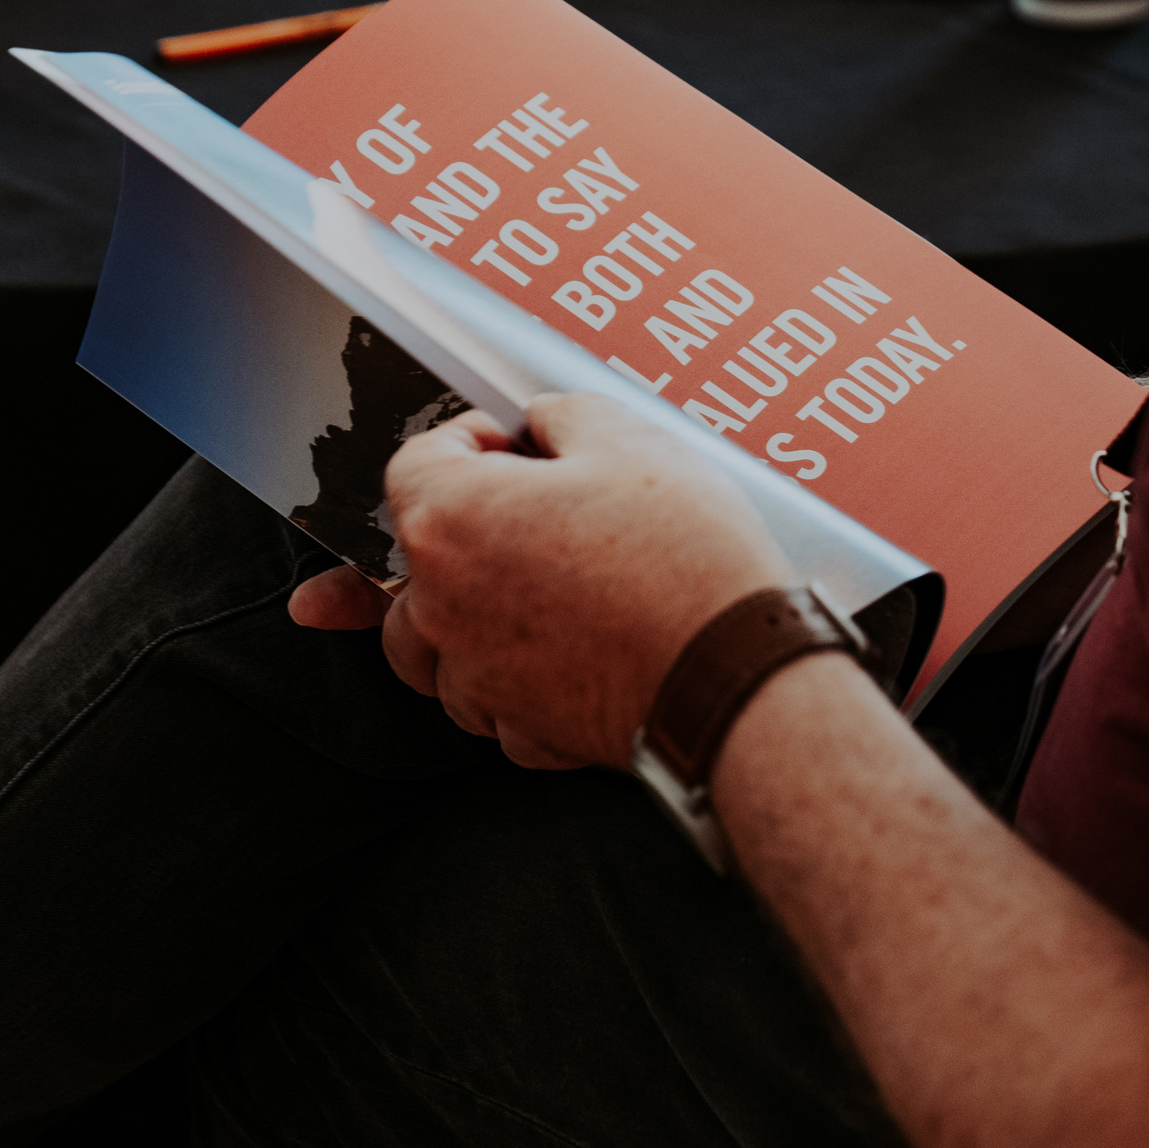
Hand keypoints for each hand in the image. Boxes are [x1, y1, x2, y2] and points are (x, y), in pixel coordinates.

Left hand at [290, 393, 789, 769]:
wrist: (735, 672)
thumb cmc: (683, 562)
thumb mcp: (629, 440)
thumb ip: (561, 414)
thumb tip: (543, 421)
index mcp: (451, 521)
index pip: (413, 463)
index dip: (468, 440)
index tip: (513, 443)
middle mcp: (443, 607)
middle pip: (415, 558)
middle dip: (469, 526)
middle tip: (541, 512)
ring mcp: (477, 678)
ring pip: (433, 647)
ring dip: (467, 614)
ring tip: (534, 587)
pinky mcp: (523, 732)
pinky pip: (492, 706)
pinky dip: (515, 681)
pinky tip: (565, 652)